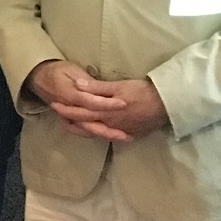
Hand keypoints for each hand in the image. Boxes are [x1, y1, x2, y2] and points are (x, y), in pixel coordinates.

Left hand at [26, 60, 166, 142]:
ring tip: (73, 124)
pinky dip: (99, 131)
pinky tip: (97, 129)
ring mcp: (120, 131)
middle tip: (58, 116)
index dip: (66, 110)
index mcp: (104, 114)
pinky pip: (109, 134)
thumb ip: (96, 88)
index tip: (54, 105)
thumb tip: (77, 86)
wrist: (167, 104)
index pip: (79, 113)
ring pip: (96, 132)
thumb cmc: (142, 92)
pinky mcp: (130, 133)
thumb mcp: (118, 86)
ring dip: (83, 128)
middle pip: (86, 125)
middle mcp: (109, 125)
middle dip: (71, 120)